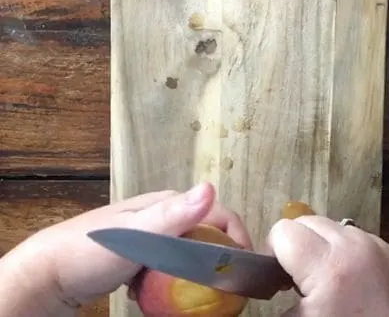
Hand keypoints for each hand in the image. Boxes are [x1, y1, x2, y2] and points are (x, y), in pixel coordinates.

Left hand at [0, 182, 250, 314]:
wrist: (49, 274)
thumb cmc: (92, 252)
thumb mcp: (137, 234)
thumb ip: (174, 214)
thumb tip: (210, 189)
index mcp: (170, 203)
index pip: (221, 215)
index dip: (238, 240)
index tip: (242, 271)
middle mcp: (166, 214)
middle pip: (209, 236)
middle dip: (216, 262)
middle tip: (216, 289)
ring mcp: (154, 234)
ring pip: (191, 253)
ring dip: (193, 274)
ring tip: (185, 295)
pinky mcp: (143, 253)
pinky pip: (171, 266)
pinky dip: (171, 281)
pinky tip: (155, 293)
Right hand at [267, 216, 388, 316]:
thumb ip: (277, 298)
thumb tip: (262, 283)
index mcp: (327, 265)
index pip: (283, 231)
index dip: (272, 251)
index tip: (275, 275)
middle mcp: (353, 246)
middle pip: (306, 221)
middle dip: (295, 245)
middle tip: (295, 277)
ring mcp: (374, 245)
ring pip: (330, 226)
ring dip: (318, 245)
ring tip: (321, 278)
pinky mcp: (388, 250)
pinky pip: (354, 236)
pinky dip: (342, 249)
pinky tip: (344, 276)